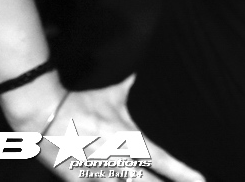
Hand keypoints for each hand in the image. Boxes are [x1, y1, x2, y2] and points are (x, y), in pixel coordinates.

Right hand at [28, 76, 204, 181]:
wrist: (43, 112)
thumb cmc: (79, 102)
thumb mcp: (109, 95)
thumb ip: (127, 87)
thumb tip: (137, 73)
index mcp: (128, 138)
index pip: (162, 159)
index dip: (182, 172)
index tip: (201, 180)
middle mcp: (116, 158)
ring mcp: (97, 172)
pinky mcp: (77, 180)